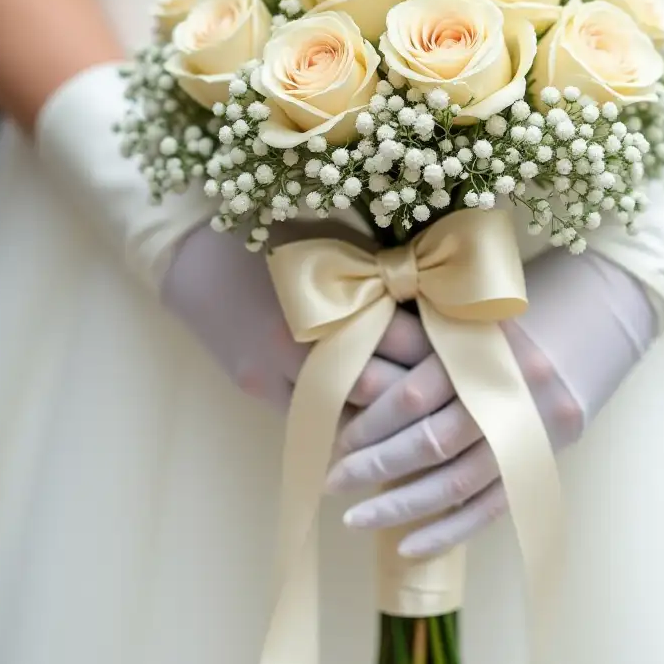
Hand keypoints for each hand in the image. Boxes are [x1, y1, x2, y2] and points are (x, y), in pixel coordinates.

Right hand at [36, 63, 430, 406]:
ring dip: (386, 418)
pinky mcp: (254, 391)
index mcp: (324, 300)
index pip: (400, 342)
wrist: (190, 254)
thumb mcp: (334, 244)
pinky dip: (347, 424)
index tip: (473, 354)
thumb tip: (444, 300)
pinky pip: (312, 422)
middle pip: (377, 389)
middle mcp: (295, 347)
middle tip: (462, 395)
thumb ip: (383, 274)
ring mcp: (270, 377)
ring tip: (428, 418)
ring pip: (346, 418)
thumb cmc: (274, 236)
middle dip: (421, 394)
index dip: (441, 352)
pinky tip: (377, 427)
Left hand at [324, 248, 655, 555]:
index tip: (334, 437)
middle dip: (374, 465)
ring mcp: (533, 430)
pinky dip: (450, 531)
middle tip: (332, 481)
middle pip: (432, 442)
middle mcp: (510, 391)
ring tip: (356, 518)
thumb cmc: (522, 301)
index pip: (414, 394)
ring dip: (403, 506)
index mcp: (484, 346)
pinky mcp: (545, 457)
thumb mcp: (469, 306)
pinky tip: (409, 547)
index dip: (369, 421)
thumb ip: (418, 335)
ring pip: (460, 482)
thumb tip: (350, 372)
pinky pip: (494, 507)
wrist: (604, 307)